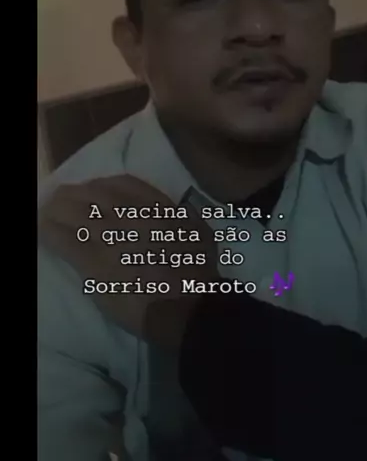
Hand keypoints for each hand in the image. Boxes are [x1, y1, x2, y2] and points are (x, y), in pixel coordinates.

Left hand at [38, 175, 219, 347]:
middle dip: (75, 193)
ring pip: (73, 211)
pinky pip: (62, 239)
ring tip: (48, 210)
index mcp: (154, 205)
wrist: (187, 305)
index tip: (96, 189)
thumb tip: (174, 211)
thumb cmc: (199, 272)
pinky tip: (43, 228)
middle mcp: (129, 214)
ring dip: (57, 208)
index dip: (104, 184)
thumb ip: (183, 216)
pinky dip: (50, 231)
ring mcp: (109, 236)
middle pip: (92, 193)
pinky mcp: (93, 262)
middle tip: (63, 197)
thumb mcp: (200, 232)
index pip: (122, 184)